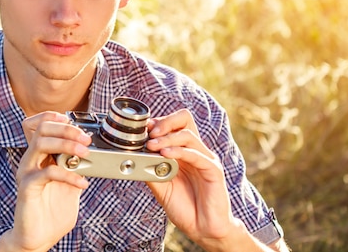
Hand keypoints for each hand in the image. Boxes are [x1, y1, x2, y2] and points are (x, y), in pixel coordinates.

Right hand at [0, 112, 90, 251]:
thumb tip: (92, 153)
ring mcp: (26, 171)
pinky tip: (82, 183)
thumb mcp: (71, 183)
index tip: (73, 122)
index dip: (53, 117)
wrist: (38, 237)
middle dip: (66, 128)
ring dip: (66, 144)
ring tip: (85, 152)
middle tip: (85, 138)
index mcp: (39, 156)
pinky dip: (69, 174)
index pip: (38, 124)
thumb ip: (77, 167)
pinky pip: (47, 172)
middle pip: (41, 128)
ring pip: (41, 142)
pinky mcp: (27, 186)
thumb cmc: (52, 211)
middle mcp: (30, 160)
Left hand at [145, 109, 239, 248]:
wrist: (203, 229)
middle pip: (184, 118)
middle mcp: (195, 150)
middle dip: (164, 121)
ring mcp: (205, 158)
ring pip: (188, 134)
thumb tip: (134, 156)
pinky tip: (165, 154)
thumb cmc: (184, 207)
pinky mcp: (213, 170)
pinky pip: (197, 155)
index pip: (174, 123)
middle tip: (149, 132)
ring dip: (167, 137)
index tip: (142, 129)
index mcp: (183, 150)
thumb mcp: (160, 186)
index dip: (158, 122)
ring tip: (152, 145)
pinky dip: (179, 151)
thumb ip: (149, 170)